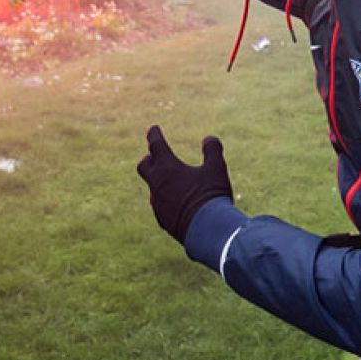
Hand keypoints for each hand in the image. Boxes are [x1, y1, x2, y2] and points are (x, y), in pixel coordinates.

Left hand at [136, 126, 232, 242]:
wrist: (206, 230)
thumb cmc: (211, 195)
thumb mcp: (217, 169)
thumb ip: (212, 150)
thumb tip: (209, 138)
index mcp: (167, 168)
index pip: (156, 145)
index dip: (154, 135)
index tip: (153, 129)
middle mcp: (157, 185)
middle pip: (144, 166)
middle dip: (149, 159)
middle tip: (155, 156)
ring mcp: (157, 204)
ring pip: (153, 188)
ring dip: (160, 182)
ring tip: (173, 182)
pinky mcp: (162, 220)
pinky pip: (160, 206)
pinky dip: (167, 200)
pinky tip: (178, 204)